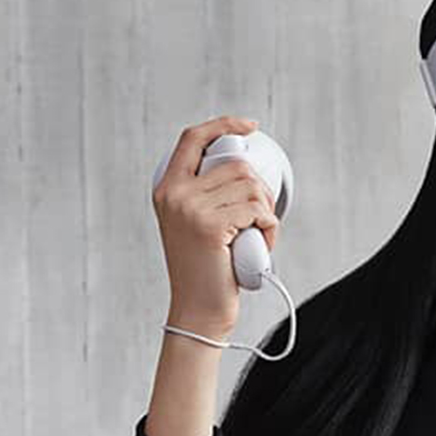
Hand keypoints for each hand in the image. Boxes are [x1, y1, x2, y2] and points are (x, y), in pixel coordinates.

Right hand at [151, 114, 274, 334]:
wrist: (197, 310)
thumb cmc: (206, 270)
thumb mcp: (193, 224)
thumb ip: (205, 194)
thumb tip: (243, 165)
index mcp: (166, 189)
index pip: (192, 139)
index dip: (222, 125)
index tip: (249, 126)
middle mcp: (174, 194)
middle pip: (235, 164)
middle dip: (260, 189)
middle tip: (262, 217)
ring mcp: (190, 209)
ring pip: (249, 186)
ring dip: (266, 210)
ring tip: (259, 235)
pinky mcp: (210, 226)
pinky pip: (257, 210)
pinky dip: (270, 227)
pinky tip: (262, 243)